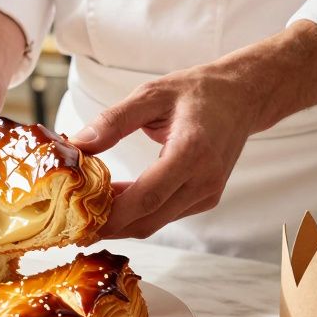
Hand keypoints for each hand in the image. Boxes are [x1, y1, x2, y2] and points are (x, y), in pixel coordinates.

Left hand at [70, 67, 256, 238]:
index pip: (147, 196)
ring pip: (156, 222)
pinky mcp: (206, 198)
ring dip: (121, 221)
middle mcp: (204, 180)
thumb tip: (78, 144)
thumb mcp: (151, 94)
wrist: (242, 97)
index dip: (111, 214)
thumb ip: (113, 120)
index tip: (80, 217)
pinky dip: (139, 213)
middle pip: (148, 219)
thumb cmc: (197, 91)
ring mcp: (208, 193)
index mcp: (192, 152)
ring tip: (88, 209)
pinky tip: (115, 200)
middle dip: (109, 225)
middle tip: (74, 220)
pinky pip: (166, 214)